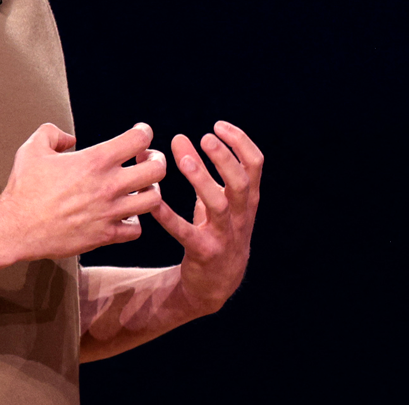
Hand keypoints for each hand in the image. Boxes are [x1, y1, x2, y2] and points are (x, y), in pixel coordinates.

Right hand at [0, 122, 166, 261]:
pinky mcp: (105, 235)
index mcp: (95, 160)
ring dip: (150, 191)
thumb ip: (53, 134)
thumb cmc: (24, 188)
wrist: (17, 227)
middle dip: (156, 160)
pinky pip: (136, 229)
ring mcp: (110, 212)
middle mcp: (108, 185)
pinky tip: (124, 215)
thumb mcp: (33, 149)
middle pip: (156, 170)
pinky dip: (134, 221)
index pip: (138, 139)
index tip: (139, 133)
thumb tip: (69, 138)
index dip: (143, 132)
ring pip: (153, 200)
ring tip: (139, 188)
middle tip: (146, 159)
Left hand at [149, 120, 262, 314]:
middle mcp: (240, 216)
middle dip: (224, 158)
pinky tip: (153, 202)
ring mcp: (224, 236)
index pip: (255, 165)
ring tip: (184, 160)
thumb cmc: (216, 231)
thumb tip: (179, 137)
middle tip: (204, 137)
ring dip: (202, 180)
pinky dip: (170, 217)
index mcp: (246, 199)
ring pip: (219, 206)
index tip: (218, 125)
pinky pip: (186, 233)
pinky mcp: (204, 253)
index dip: (240, 142)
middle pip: (240, 183)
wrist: (217, 283)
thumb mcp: (218, 201)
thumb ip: (203, 171)